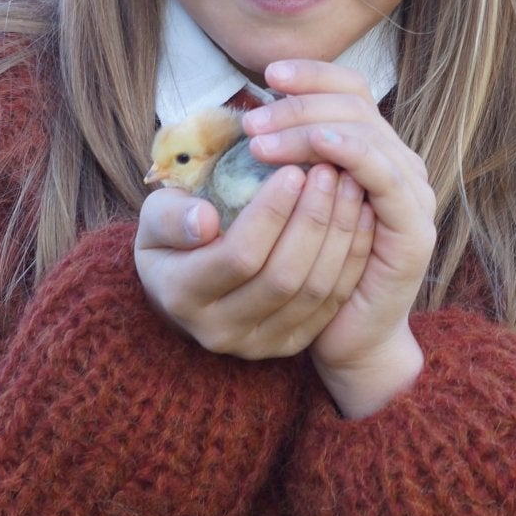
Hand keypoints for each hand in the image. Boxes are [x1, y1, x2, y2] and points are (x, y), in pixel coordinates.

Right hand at [134, 155, 375, 361]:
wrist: (182, 290)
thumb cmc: (171, 239)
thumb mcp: (154, 220)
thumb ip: (170, 216)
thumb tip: (205, 219)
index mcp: (181, 295)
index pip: (238, 256)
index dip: (270, 213)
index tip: (292, 170)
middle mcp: (219, 331)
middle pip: (282, 277)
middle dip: (312, 220)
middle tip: (329, 172)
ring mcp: (258, 344)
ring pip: (313, 291)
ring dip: (338, 236)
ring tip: (349, 186)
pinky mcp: (289, 345)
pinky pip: (331, 302)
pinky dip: (351, 259)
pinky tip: (361, 218)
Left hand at [240, 60, 436, 380]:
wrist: (345, 338)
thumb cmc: (307, 269)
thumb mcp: (289, 205)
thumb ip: (283, 160)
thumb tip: (246, 114)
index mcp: (374, 150)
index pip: (352, 89)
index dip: (314, 75)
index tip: (267, 75)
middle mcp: (401, 163)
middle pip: (355, 106)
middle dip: (299, 106)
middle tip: (251, 121)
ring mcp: (412, 194)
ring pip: (364, 133)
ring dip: (308, 129)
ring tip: (260, 140)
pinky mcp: (413, 228)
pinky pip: (382, 175)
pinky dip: (350, 152)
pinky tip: (316, 148)